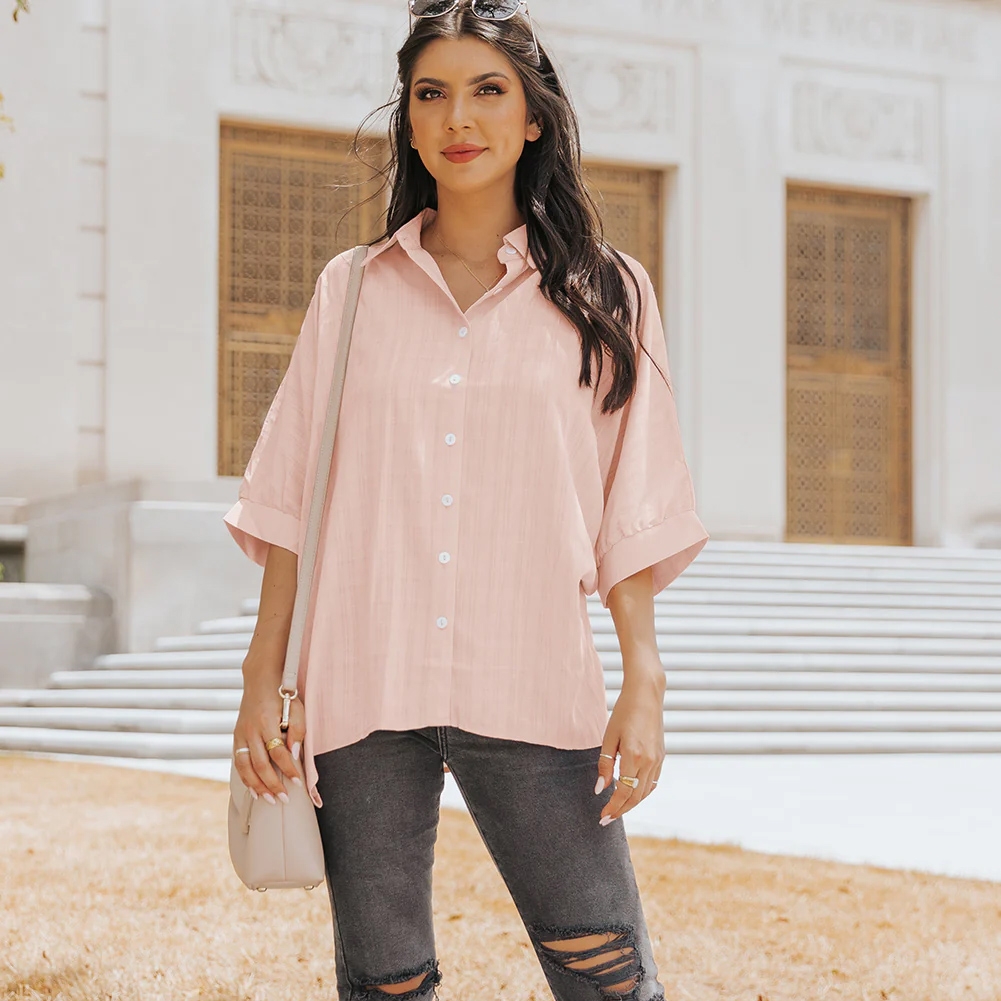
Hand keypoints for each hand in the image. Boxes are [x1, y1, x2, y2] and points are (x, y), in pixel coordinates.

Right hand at [232, 680, 305, 804]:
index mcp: (266, 721)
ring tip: (269, 800)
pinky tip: (254, 789)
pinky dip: (245, 778)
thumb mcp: (296, 708)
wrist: (260, 680)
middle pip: (260, 764)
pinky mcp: (236, 737)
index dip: (288, 769)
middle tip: (284, 799)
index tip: (298, 782)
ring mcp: (240, 734)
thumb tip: (293, 755)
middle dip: (272, 784)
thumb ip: (297, 731)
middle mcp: (250, 730)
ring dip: (257, 786)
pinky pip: (238, 762)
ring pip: (245, 767)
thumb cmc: (283, 695)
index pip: (278, 753)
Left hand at [594, 675, 664, 824]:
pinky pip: (652, 782)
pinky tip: (631, 793)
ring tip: (617, 809)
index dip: (613, 807)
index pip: (623, 792)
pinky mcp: (661, 756)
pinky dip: (642, 792)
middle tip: (607, 819)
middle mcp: (650, 762)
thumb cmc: (624, 712)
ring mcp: (658, 760)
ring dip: (632, 803)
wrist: (646, 694)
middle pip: (636, 797)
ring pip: (646, 792)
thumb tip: (600, 789)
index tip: (602, 816)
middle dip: (621, 810)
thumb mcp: (609, 737)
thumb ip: (605, 764)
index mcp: (634, 757)